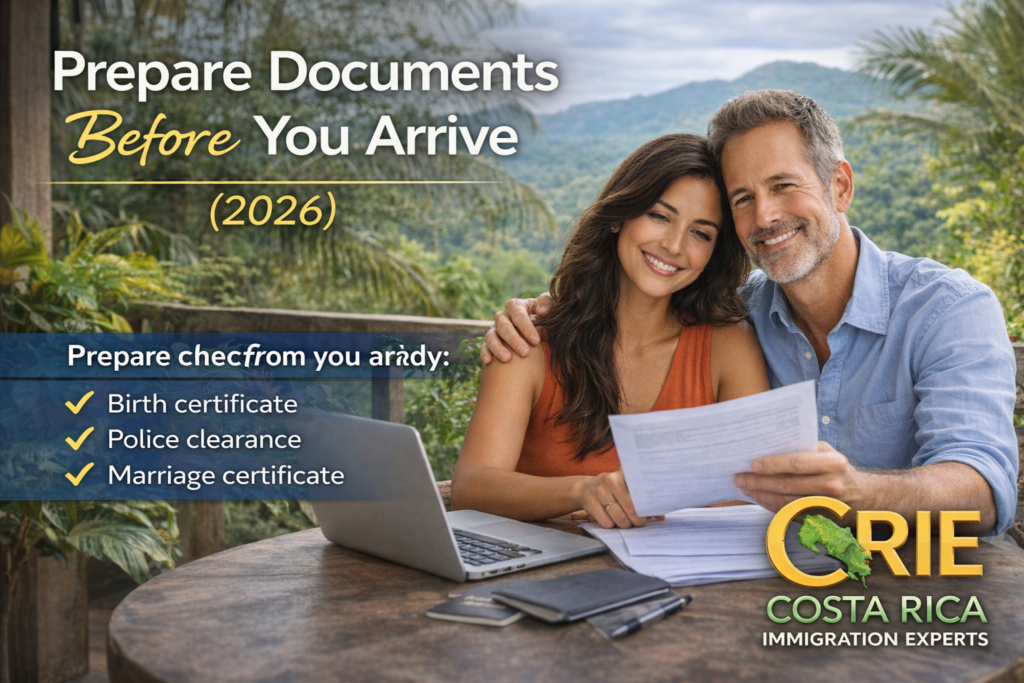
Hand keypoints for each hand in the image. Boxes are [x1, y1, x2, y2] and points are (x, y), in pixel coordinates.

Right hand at [480, 293, 551, 363]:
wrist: (536, 332)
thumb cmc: (544, 319)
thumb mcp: (548, 309)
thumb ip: (548, 305)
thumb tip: (541, 311)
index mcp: (516, 306)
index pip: (518, 314)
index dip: (526, 327)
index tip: (536, 341)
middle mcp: (503, 316)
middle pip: (504, 326)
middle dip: (514, 340)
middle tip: (525, 353)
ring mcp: (494, 329)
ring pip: (491, 336)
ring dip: (498, 347)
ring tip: (507, 359)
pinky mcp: (489, 342)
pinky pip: (484, 347)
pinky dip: (485, 353)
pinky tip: (488, 361)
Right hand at [576, 469, 648, 528]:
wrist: (586, 488)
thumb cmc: (614, 490)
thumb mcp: (628, 489)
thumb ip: (644, 501)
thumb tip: (661, 516)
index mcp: (624, 474)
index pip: (640, 490)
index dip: (647, 505)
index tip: (651, 513)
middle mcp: (611, 480)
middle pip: (631, 508)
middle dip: (638, 520)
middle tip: (639, 522)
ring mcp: (599, 491)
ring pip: (619, 518)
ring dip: (625, 525)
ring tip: (626, 522)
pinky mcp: (590, 502)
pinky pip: (606, 522)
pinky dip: (611, 525)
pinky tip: (611, 520)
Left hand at [733, 441, 865, 512]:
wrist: (863, 496)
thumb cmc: (837, 469)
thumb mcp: (828, 452)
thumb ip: (804, 448)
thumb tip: (769, 447)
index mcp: (833, 463)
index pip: (797, 463)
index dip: (773, 464)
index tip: (752, 464)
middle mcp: (830, 485)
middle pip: (787, 484)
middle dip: (759, 482)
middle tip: (739, 478)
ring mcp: (824, 505)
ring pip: (785, 502)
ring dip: (761, 495)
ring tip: (745, 488)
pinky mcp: (819, 519)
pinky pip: (789, 513)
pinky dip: (770, 505)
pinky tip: (758, 498)